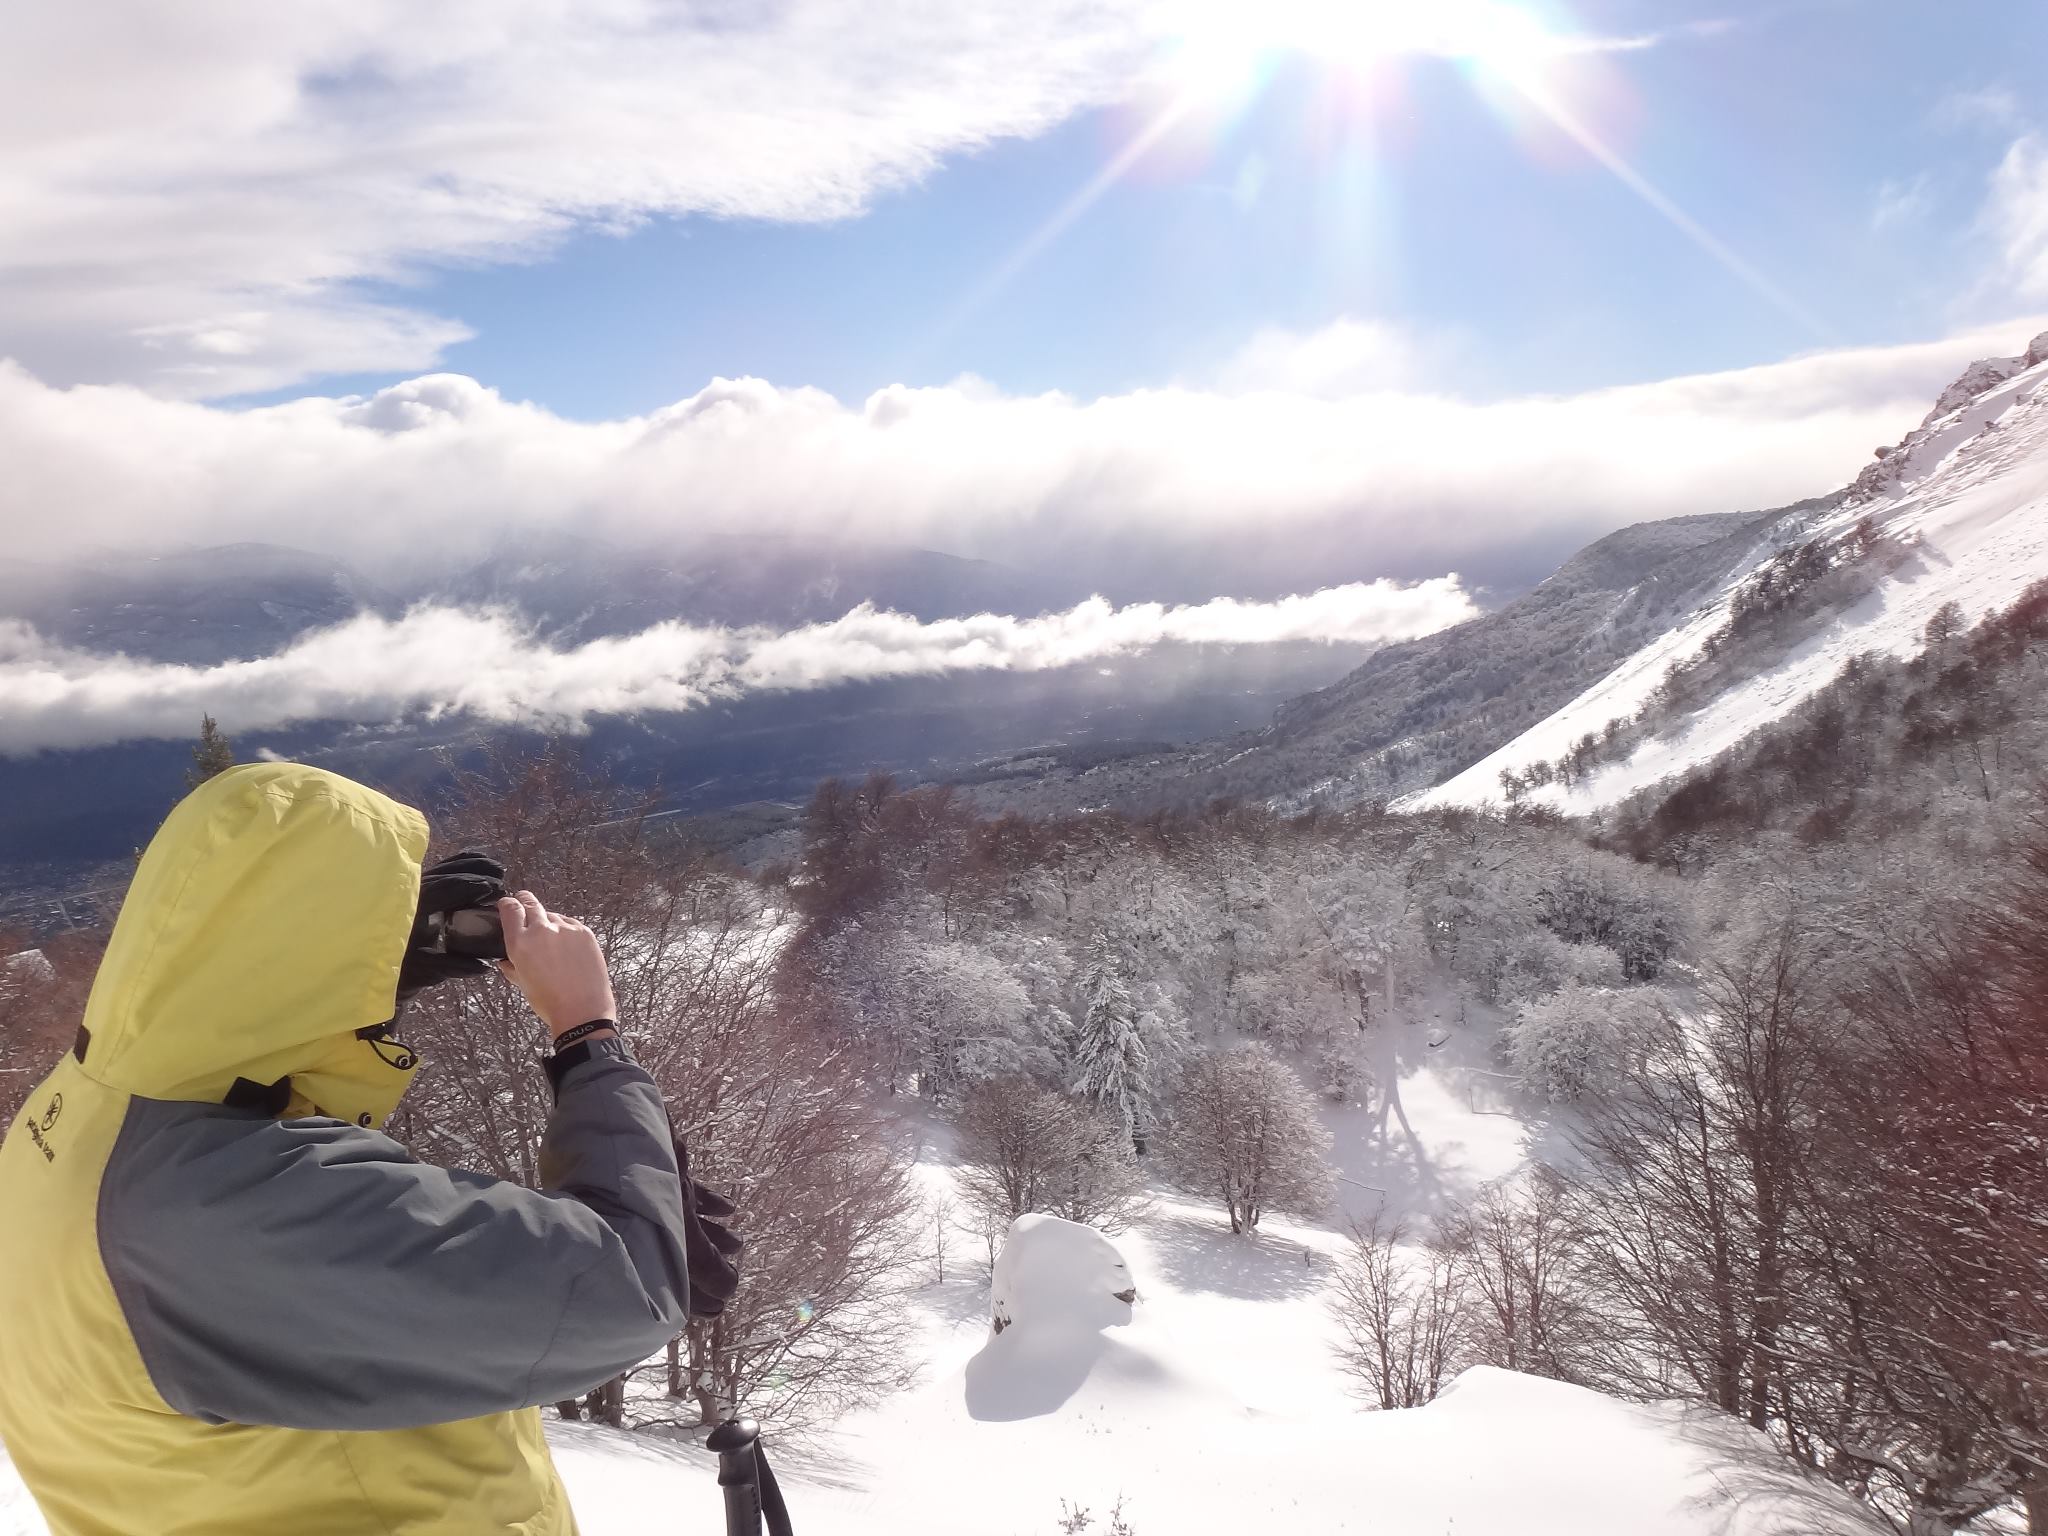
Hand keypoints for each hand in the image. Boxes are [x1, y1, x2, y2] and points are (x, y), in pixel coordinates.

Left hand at [396, 850, 507, 999]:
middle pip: (448, 873)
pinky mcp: (415, 890)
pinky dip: (457, 863)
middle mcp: (414, 894)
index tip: (494, 889)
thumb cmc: (399, 970)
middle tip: (500, 877)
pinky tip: (474, 860)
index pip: (447, 889)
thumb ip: (453, 966)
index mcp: (416, 909)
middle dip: (477, 872)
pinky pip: (438, 870)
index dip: (472, 886)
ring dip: (470, 865)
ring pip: (443, 867)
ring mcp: (413, 889)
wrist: (374, 969)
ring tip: (495, 866)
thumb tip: (483, 965)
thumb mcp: (427, 970)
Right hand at [495, 891, 618, 1040]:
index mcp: (520, 943)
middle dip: (525, 901)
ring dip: (548, 921)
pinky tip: (567, 944)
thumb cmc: (550, 1002)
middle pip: (530, 903)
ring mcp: (565, 929)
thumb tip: (504, 963)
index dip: (507, 904)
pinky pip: (570, 923)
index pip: (510, 910)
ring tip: (552, 939)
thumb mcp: (523, 985)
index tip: (507, 903)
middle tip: (524, 902)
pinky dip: (566, 929)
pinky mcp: (584, 932)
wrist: (582, 1010)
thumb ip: (512, 968)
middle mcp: (541, 931)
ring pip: (552, 914)